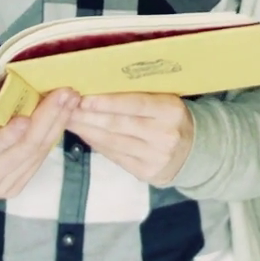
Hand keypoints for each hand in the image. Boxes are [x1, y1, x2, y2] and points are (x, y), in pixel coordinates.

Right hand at [0, 88, 79, 202]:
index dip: (4, 139)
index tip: (19, 121)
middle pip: (23, 149)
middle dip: (46, 121)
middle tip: (64, 93)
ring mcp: (12, 180)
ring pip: (39, 150)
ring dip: (58, 121)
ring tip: (73, 94)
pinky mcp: (25, 175)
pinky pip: (44, 151)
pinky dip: (58, 128)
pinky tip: (70, 105)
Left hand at [66, 93, 194, 185]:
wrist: (193, 151)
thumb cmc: (170, 118)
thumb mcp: (164, 100)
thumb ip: (138, 94)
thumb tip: (97, 87)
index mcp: (171, 110)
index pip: (135, 104)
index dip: (107, 102)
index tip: (83, 98)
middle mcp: (165, 135)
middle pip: (119, 124)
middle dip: (88, 116)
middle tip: (66, 107)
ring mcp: (156, 157)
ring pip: (113, 142)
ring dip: (86, 130)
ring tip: (68, 119)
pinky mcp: (146, 173)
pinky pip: (114, 156)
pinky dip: (96, 143)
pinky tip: (84, 133)